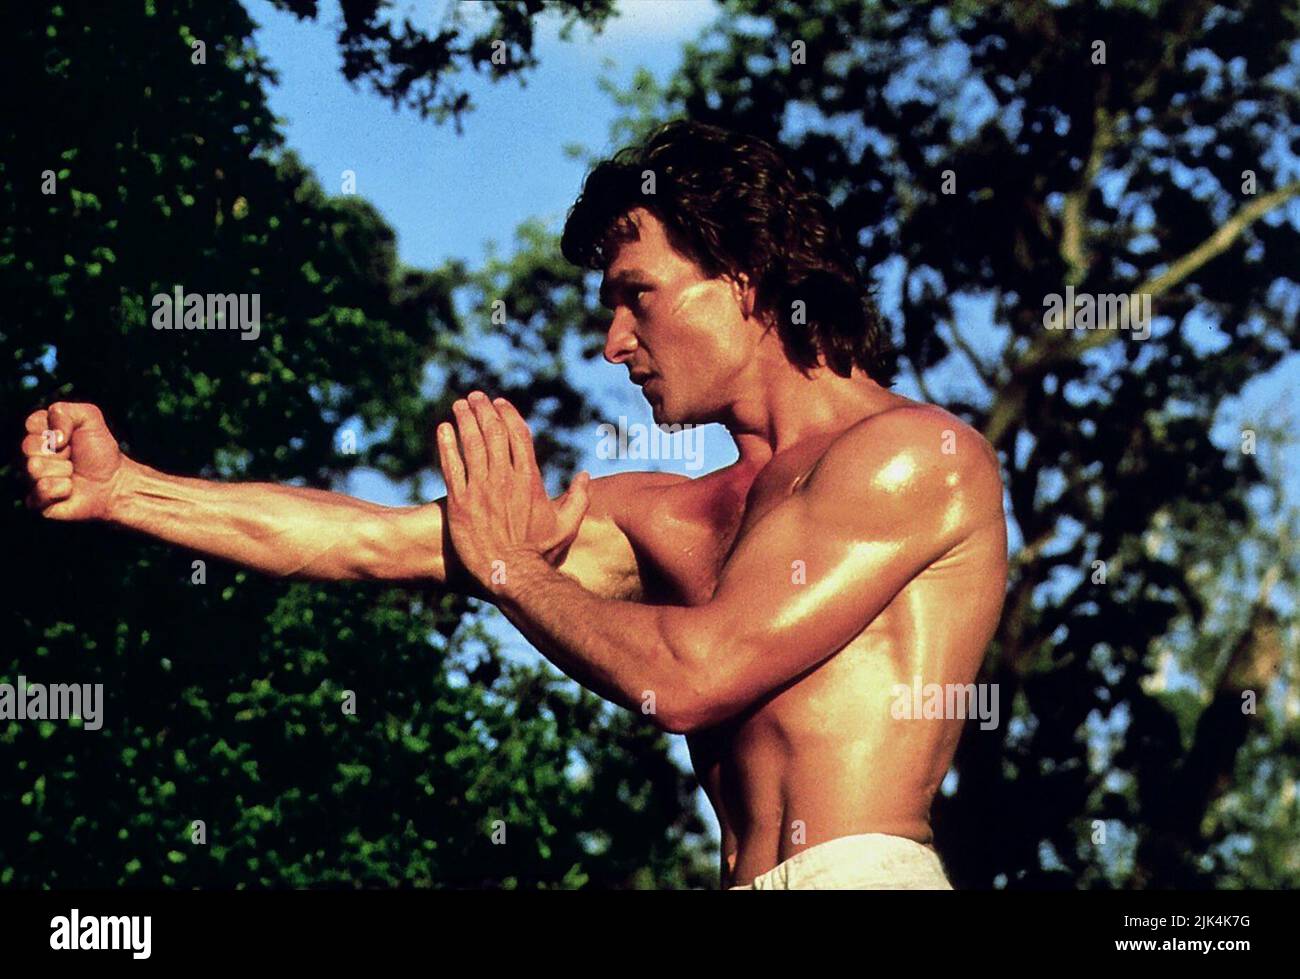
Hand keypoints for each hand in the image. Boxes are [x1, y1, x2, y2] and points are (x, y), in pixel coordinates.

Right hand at [22, 402, 129, 520]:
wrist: (115, 483)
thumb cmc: (101, 452)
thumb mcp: (90, 419)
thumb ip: (67, 412)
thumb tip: (52, 434)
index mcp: (41, 435)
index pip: (31, 424)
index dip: (54, 430)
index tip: (69, 438)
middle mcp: (33, 456)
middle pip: (28, 446)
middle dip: (59, 451)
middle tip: (72, 457)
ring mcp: (32, 478)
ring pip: (35, 467)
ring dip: (63, 470)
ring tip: (73, 473)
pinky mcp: (37, 501)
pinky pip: (41, 490)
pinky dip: (62, 489)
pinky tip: (70, 490)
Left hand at [436, 392, 589, 594]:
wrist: (510, 574)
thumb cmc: (539, 553)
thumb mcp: (565, 526)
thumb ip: (578, 498)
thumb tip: (584, 475)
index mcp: (529, 479)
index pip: (518, 435)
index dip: (507, 414)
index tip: (499, 403)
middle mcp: (504, 478)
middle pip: (492, 432)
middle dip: (483, 410)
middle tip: (475, 397)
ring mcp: (480, 489)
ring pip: (470, 444)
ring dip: (464, 420)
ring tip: (459, 406)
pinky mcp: (460, 502)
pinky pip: (451, 466)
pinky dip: (446, 445)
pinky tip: (443, 430)